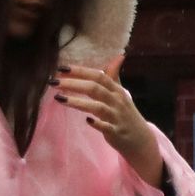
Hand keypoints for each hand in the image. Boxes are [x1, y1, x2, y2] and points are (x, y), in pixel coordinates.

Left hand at [52, 66, 163, 183]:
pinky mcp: (116, 132)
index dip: (80, 71)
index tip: (61, 68)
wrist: (140, 140)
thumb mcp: (121, 94)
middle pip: (95, 88)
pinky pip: (106, 127)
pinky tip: (86, 120)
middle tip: (53, 82)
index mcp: (117, 90)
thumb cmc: (126, 115)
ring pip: (98, 106)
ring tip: (59, 98)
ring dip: (78, 102)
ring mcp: (117, 117)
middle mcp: (117, 101)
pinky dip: (97, 123)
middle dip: (73, 83)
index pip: (99, 76)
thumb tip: (119, 55)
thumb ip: (114, 76)